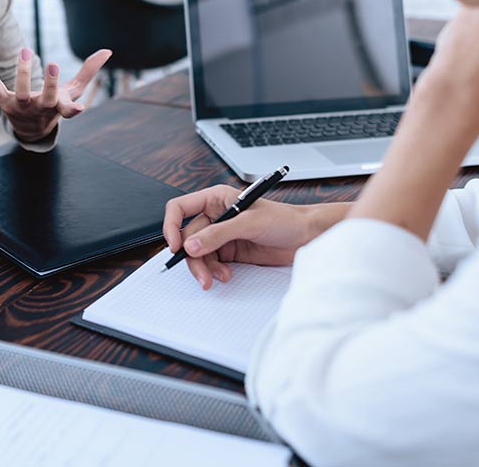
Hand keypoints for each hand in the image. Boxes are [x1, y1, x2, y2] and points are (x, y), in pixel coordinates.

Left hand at [0, 45, 111, 140]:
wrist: (30, 127)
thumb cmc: (55, 104)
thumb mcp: (73, 90)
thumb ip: (89, 71)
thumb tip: (108, 51)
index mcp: (58, 108)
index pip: (67, 111)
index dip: (73, 110)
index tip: (80, 107)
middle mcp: (39, 109)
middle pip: (45, 100)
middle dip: (51, 84)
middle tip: (54, 64)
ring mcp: (20, 106)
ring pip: (21, 93)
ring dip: (23, 73)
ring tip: (25, 50)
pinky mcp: (3, 101)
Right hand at [162, 186, 344, 288]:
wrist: (306, 238)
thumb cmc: (284, 220)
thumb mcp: (250, 222)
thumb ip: (219, 234)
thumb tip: (191, 246)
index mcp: (216, 198)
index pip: (180, 208)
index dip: (172, 226)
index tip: (175, 246)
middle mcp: (216, 216)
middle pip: (188, 237)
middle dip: (193, 258)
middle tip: (202, 275)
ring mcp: (221, 236)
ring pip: (197, 254)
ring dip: (204, 268)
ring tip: (217, 278)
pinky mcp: (229, 252)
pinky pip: (211, 264)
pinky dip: (214, 272)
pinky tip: (226, 275)